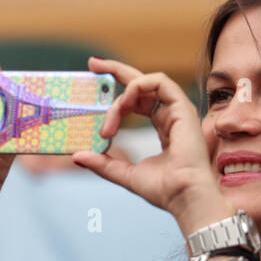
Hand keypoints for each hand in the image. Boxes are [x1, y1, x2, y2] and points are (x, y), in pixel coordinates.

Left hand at [72, 57, 231, 232]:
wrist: (183, 196)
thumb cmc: (163, 189)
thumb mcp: (123, 173)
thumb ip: (102, 163)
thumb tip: (77, 156)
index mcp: (162, 126)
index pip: (138, 100)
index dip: (118, 89)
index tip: (95, 81)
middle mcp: (170, 114)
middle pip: (141, 83)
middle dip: (116, 69)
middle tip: (92, 64)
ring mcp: (177, 110)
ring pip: (145, 84)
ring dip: (122, 97)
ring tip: (109, 124)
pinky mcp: (182, 106)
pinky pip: (158, 82)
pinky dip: (137, 88)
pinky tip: (124, 105)